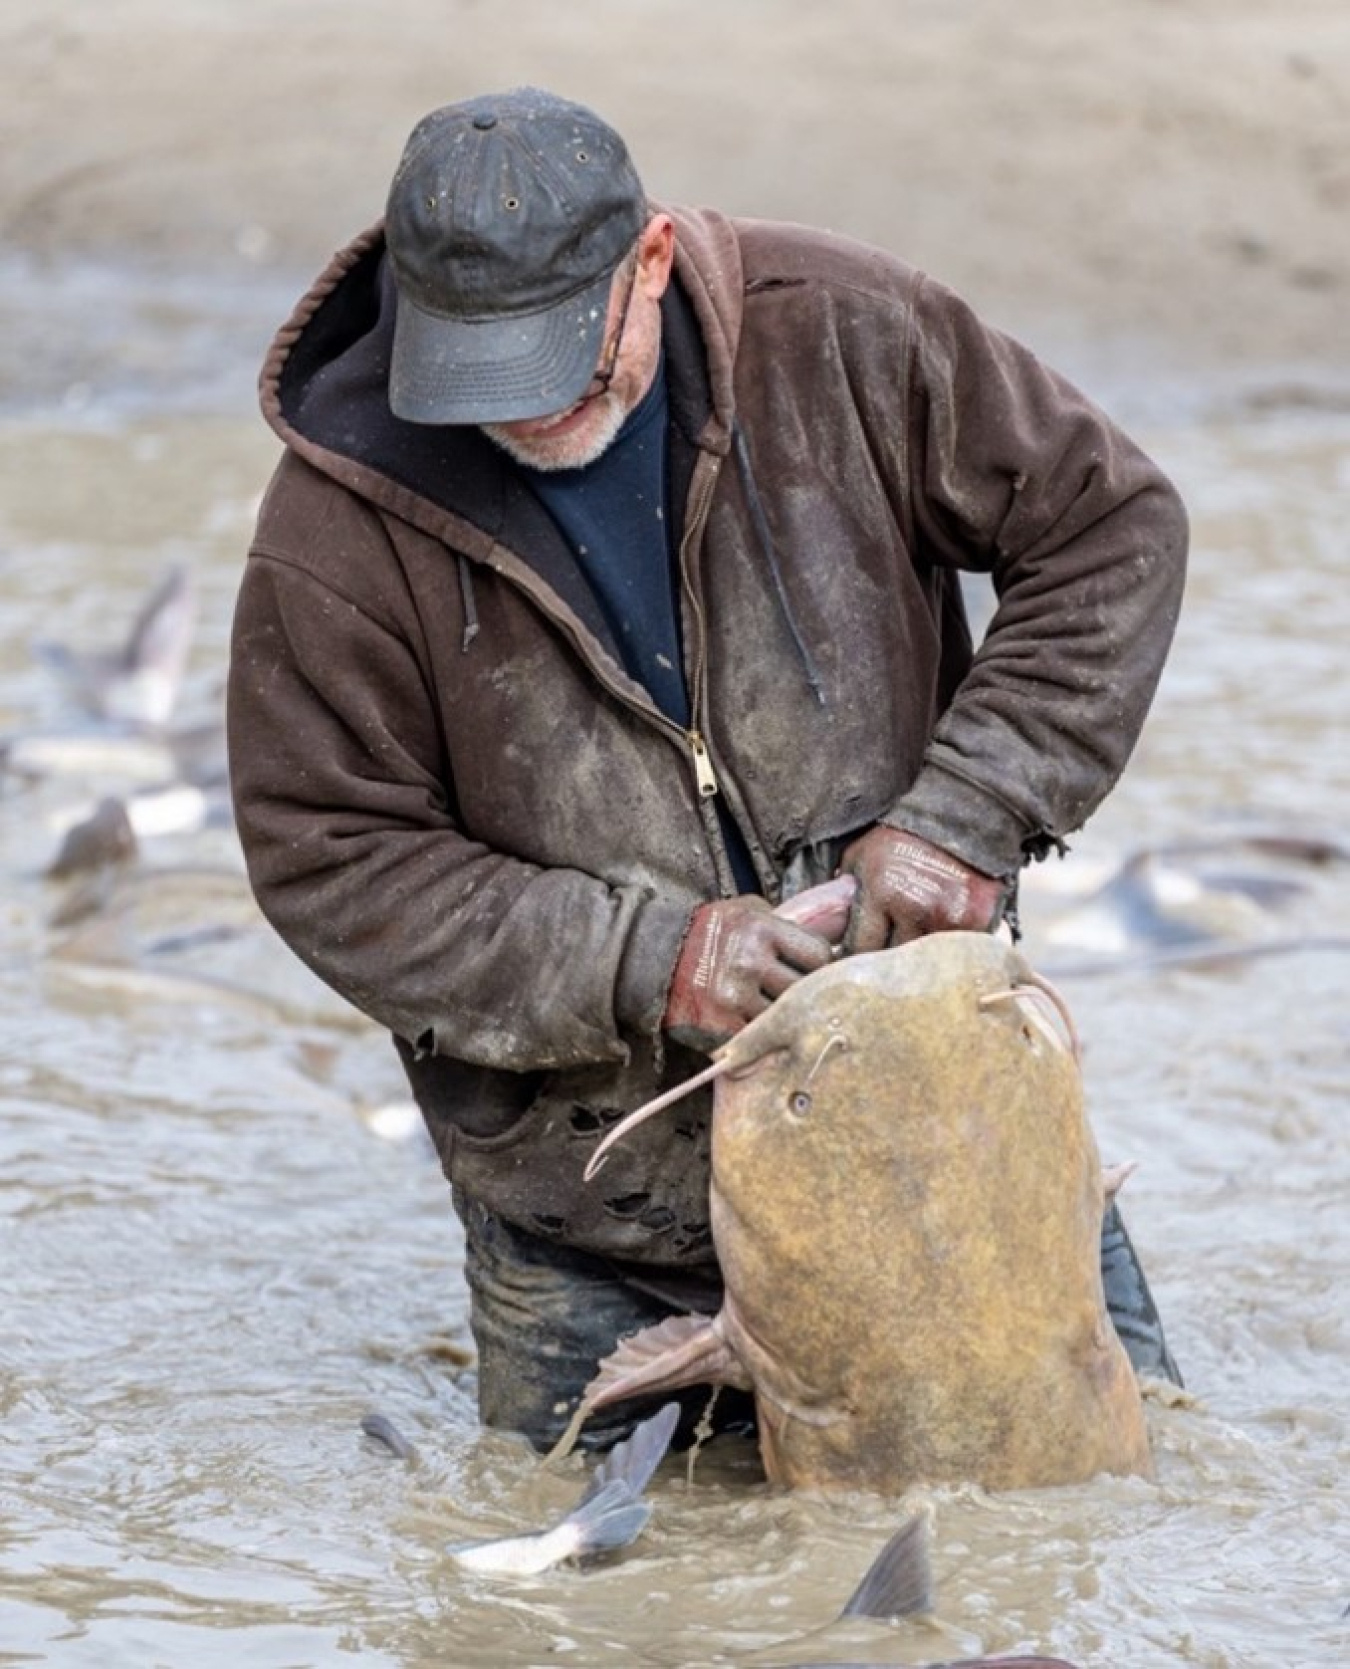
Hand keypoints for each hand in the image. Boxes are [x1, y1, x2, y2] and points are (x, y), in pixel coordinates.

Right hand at [663, 895, 838, 1051]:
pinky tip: (755, 1030)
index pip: (818, 954)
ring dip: (781, 1019)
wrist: (652, 956)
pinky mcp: (718, 1027)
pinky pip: (756, 1042)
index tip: (809, 969)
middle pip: (805, 990)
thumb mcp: (747, 911)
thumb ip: (787, 920)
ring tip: (772, 1011)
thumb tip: (839, 925)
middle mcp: (748, 962)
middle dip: (803, 993)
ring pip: (784, 1019)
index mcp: (760, 929)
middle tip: (794, 993)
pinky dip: (759, 1040)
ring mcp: (732, 997)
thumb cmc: (708, 932)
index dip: (819, 964)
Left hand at [841, 826, 1007, 953]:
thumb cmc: (903, 837)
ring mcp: (946, 916)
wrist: (959, 818)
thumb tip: (825, 925)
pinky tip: (936, 948)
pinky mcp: (975, 922)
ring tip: (907, 958)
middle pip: (889, 960)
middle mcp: (913, 906)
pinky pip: (952, 954)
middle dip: (882, 965)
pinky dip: (943, 955)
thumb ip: (844, 891)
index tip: (854, 959)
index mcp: (880, 890)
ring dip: (913, 964)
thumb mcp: (860, 855)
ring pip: (921, 962)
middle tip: (880, 963)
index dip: (854, 956)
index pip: (858, 947)